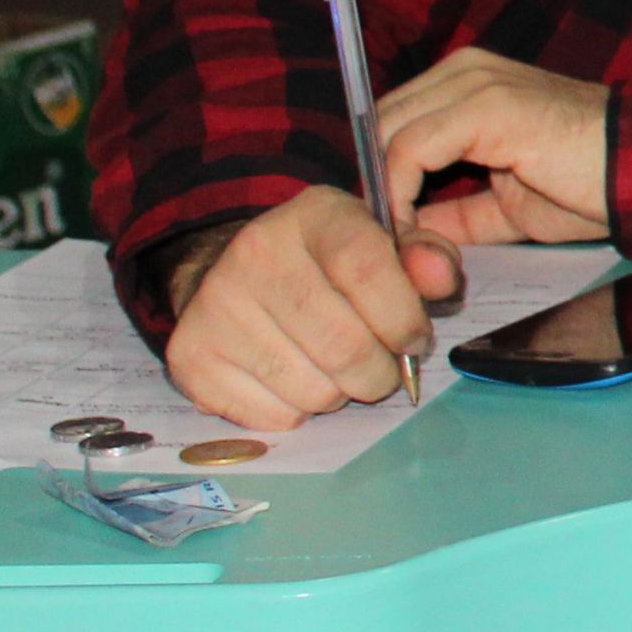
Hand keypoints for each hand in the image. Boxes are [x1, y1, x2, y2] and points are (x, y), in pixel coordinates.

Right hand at [162, 190, 445, 429]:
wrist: (235, 273)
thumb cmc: (329, 266)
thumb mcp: (384, 244)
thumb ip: (425, 259)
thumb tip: (441, 277)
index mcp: (315, 215)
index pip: (368, 270)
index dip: (403, 319)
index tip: (414, 340)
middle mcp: (256, 253)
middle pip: (344, 345)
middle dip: (379, 372)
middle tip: (380, 368)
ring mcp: (215, 306)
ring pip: (313, 390)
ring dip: (340, 394)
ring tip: (334, 368)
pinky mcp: (190, 356)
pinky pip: (274, 416)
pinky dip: (299, 411)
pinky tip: (293, 378)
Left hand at [372, 47, 615, 245]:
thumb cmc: (589, 187)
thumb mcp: (506, 205)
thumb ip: (458, 213)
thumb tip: (412, 235)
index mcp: (470, 84)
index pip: (393, 122)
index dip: (381, 177)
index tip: (387, 230)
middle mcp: (465, 72)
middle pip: (380, 124)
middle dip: (376, 185)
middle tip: (388, 240)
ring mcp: (473, 83)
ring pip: (387, 134)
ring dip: (384, 195)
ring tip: (399, 242)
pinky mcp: (481, 106)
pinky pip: (408, 149)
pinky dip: (398, 194)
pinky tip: (412, 230)